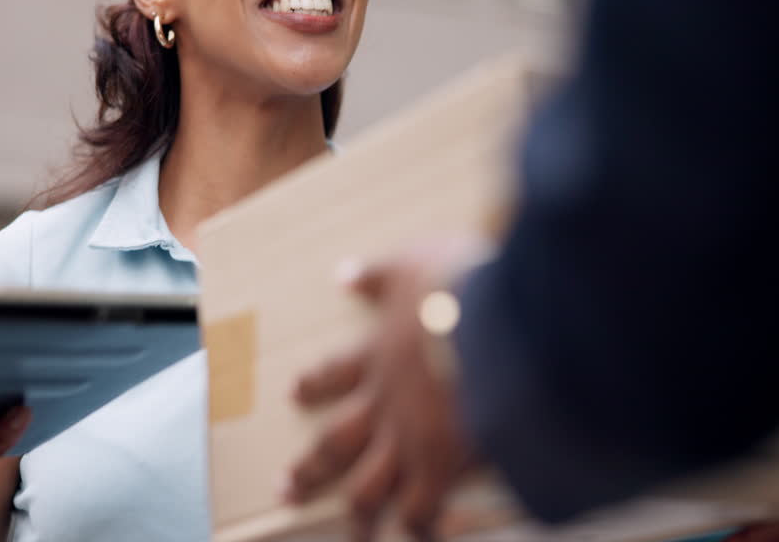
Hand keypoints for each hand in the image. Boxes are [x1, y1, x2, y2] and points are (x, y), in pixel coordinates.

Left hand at [285, 236, 490, 540]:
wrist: (491, 330)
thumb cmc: (457, 290)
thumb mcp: (413, 263)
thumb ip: (380, 274)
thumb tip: (345, 274)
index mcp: (378, 355)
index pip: (335, 373)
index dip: (316, 384)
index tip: (296, 392)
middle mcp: (384, 405)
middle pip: (336, 443)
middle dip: (312, 468)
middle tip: (287, 489)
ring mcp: (408, 441)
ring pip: (369, 487)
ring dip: (358, 515)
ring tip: (353, 535)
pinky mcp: (441, 467)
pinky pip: (421, 511)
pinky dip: (417, 530)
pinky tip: (418, 539)